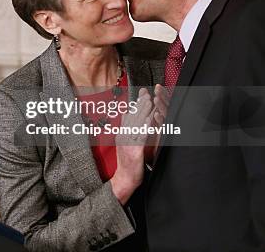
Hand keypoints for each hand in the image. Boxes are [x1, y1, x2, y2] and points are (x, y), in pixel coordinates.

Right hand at [110, 88, 152, 203]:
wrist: (124, 179)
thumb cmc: (128, 162)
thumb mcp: (125, 142)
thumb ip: (127, 128)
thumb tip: (127, 113)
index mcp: (122, 133)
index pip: (129, 115)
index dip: (136, 103)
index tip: (143, 92)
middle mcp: (123, 136)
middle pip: (132, 117)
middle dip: (140, 104)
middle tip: (147, 93)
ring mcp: (127, 143)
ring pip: (136, 124)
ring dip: (143, 112)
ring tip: (149, 101)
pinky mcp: (133, 151)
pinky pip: (139, 137)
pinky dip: (144, 127)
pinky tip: (148, 120)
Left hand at [146, 83, 170, 152]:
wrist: (146, 162)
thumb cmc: (147, 145)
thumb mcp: (146, 126)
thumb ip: (144, 113)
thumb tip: (139, 100)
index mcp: (162, 119)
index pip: (163, 104)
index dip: (162, 95)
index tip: (158, 86)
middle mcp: (166, 124)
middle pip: (167, 107)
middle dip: (163, 97)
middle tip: (158, 88)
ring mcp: (166, 131)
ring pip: (165, 116)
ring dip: (161, 106)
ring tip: (156, 98)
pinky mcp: (164, 138)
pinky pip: (163, 128)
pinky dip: (159, 120)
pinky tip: (156, 114)